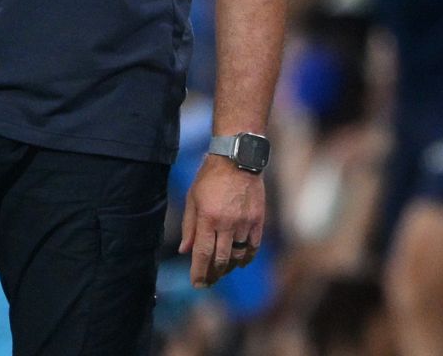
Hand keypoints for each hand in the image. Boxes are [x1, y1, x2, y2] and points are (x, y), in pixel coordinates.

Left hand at [179, 154, 264, 287]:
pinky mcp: (258, 219)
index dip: (199, 273)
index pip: (202, 254)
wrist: (238, 159)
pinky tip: (241, 262)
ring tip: (222, 271)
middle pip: (221, 259)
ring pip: (238, 256)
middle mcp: (227, 223)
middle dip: (213, 275)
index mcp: (207, 217)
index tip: (197, 284)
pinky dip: (247, 257)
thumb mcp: (193, 198)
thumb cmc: (210, 177)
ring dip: (229, 268)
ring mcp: (244, 222)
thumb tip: (184, 251)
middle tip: (208, 282)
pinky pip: (253, 246)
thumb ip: (189, 226)